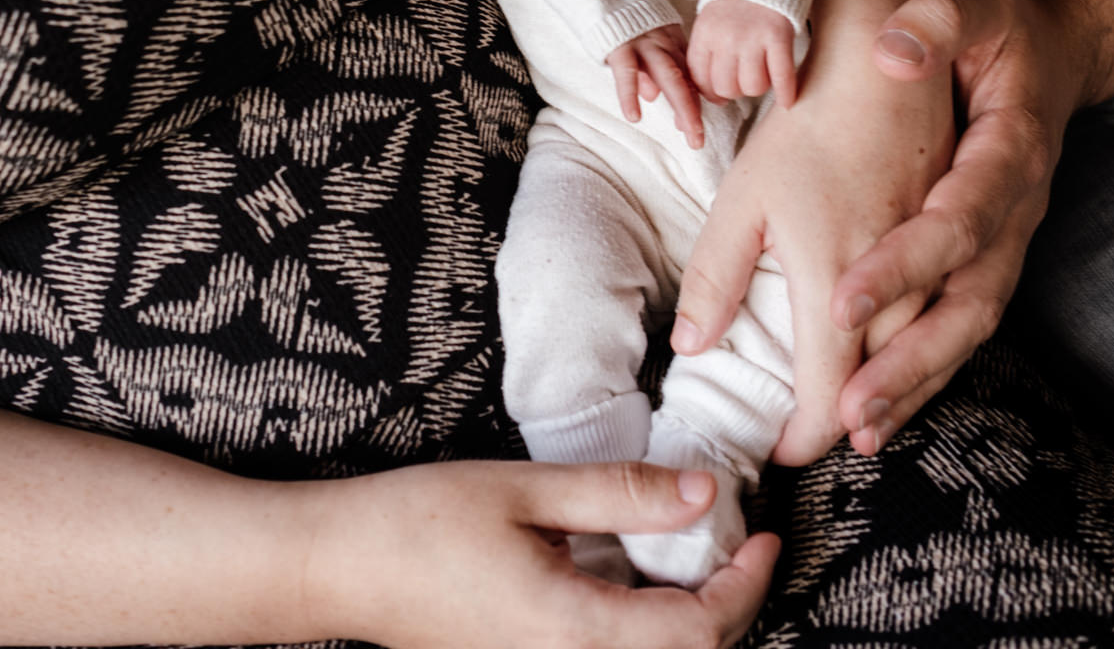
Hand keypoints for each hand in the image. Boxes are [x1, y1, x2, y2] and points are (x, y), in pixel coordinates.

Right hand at [310, 458, 779, 648]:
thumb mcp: (525, 490)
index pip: (697, 635)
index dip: (745, 588)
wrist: (338, 568)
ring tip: (702, 559)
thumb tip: (705, 496)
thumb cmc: (419, 522)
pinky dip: (646, 629)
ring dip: (690, 625)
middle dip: (729, 608)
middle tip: (742, 544)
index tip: (764, 536)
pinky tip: (643, 579)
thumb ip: (619, 494)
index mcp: (573, 632)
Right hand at [609, 24, 704, 148]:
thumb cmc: (626, 23)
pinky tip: (634, 116)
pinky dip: (630, 95)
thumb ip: (652, 65)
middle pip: (685, 79)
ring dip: (681, 105)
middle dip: (693, 110)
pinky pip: (627, 73)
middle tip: (698, 138)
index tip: (699, 125)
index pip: (689, 75)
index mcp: (671, 43)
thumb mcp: (646, 42)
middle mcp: (663, 44)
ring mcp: (643, 44)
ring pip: (669, 76)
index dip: (697, 100)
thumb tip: (652, 95)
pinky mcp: (620, 45)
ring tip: (686, 131)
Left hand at [671, 54, 953, 463]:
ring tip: (858, 424)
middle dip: (847, 427)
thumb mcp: (742, 195)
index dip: (803, 437)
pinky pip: (958, 321)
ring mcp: (941, 264)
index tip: (776, 448)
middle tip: (807, 444)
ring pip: (931, 360)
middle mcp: (899, 283)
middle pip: (883, 388)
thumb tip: (690, 346)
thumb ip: (715, 275)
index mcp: (838, 277)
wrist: (884, 64)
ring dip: (896, 399)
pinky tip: (908, 363)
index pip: (827, 395)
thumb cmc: (806, 124)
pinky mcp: (968, 243)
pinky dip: (930, 356)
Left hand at [688, 0, 800, 107]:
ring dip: (758, 88)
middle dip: (734, 91)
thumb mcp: (709, 24)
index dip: (710, 92)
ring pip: (752, 87)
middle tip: (742, 81)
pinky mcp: (779, 38)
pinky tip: (787, 101)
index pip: (699, 78)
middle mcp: (726, 38)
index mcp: (705, 34)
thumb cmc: (734, 6)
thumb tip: (705, 98)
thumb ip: (705, 55)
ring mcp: (753, 38)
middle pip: (726, 88)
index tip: (719, 92)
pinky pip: (781, 76)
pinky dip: (786, 93)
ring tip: (761, 76)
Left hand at [831, 0, 1084, 452]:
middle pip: (968, 301)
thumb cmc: (994, 27)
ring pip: (968, 327)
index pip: (954, 222)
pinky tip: (883, 408)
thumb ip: (937, 20)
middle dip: (907, 361)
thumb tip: (894, 51)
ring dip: (914, 382)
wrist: (1050, 46)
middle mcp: (1012, 211)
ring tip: (856, 431)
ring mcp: (1004, 241)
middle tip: (845, 412)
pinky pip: (964, 326)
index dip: (905, 265)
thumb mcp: (970, 1)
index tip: (842, 301)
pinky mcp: (988, 258)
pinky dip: (927, 372)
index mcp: (1003, 153)